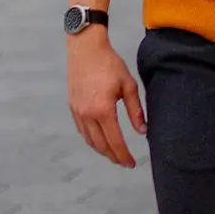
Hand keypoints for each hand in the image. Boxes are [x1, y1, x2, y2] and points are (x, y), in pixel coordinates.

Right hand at [67, 32, 146, 167]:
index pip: (115, 141)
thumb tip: (142, 131)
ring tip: (114, 154)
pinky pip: (82, 131)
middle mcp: (87, 115)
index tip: (131, 163)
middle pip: (101, 145)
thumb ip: (135, 110)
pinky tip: (100, 140)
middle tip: (124, 162)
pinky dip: (92, 140)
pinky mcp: (72, 107)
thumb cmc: (109, 64)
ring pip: (90, 140)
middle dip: (113, 156)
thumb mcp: (128, 86)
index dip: (124, 155)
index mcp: (103, 110)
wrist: (86, 50)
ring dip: (102, 150)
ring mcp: (77, 112)